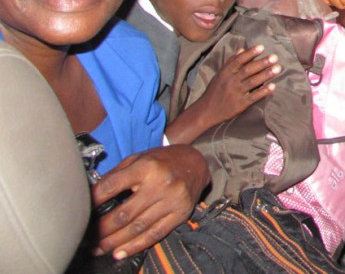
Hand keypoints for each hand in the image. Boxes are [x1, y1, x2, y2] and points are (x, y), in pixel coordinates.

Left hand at [92, 145, 209, 259]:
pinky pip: (155, 234)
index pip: (113, 186)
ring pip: (138, 228)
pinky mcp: (181, 213)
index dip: (94, 200)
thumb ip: (117, 175)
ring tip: (99, 248)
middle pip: (124, 214)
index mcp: (147, 166)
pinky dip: (135, 246)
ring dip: (115, 242)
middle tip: (87, 238)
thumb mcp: (139, 158)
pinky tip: (119, 252)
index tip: (81, 211)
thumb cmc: (163, 160)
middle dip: (102, 229)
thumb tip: (92, 195)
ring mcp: (172, 200)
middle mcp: (160, 184)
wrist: (196, 162)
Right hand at [198, 45, 279, 120]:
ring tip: (277, 68)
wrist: (206, 111)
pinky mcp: (240, 104)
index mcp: (226, 73)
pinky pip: (253, 97)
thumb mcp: (220, 74)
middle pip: (248, 70)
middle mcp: (231, 81)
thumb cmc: (214, 91)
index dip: (250, 53)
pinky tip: (273, 86)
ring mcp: (236, 93)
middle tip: (274, 57)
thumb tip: (242, 49)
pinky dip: (263, 91)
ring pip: (252, 82)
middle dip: (262, 63)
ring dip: (266, 75)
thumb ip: (231, 62)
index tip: (261, 47)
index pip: (239, 60)